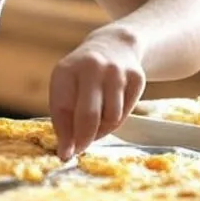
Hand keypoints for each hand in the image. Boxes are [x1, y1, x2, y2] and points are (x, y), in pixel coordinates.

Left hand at [48, 29, 145, 159]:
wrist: (116, 46)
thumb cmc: (84, 76)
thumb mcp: (67, 86)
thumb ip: (64, 116)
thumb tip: (67, 151)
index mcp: (67, 70)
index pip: (63, 108)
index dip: (64, 135)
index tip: (65, 154)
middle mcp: (91, 67)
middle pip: (88, 116)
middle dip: (83, 139)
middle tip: (81, 149)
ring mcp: (116, 71)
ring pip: (110, 118)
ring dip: (102, 129)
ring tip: (97, 121)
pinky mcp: (137, 77)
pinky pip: (125, 113)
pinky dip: (116, 120)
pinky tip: (111, 109)